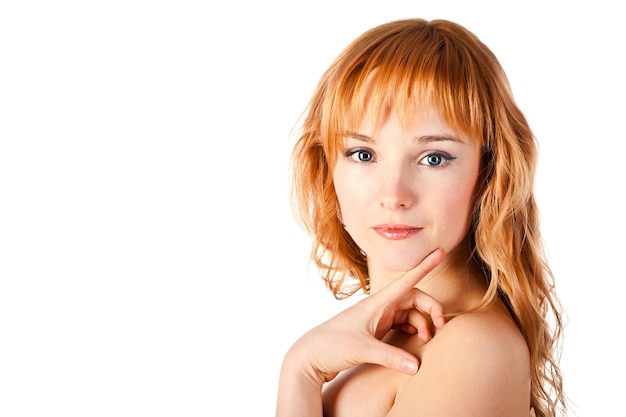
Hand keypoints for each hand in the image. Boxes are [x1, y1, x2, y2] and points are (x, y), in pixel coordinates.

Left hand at [285, 248, 445, 385]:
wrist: (310, 357)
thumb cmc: (332, 347)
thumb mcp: (362, 350)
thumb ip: (391, 357)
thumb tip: (417, 365)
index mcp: (377, 302)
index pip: (407, 281)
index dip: (424, 266)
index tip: (440, 252)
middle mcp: (379, 307)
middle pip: (415, 298)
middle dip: (431, 309)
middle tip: (440, 328)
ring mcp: (378, 318)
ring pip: (410, 313)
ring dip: (423, 324)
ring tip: (427, 340)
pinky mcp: (376, 330)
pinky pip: (402, 324)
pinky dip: (413, 330)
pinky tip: (416, 342)